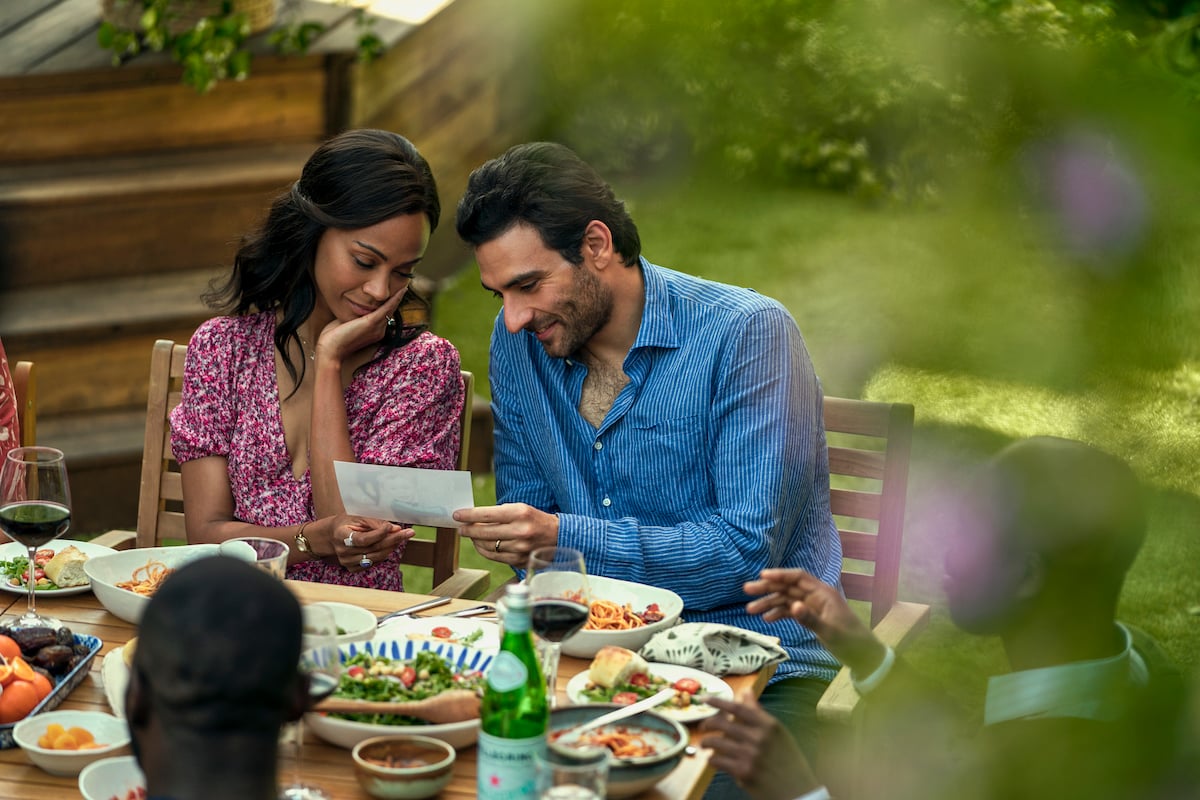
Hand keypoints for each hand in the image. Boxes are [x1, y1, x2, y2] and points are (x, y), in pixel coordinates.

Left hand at [314, 287, 405, 363]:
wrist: (331, 350)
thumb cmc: (334, 338)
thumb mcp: (346, 323)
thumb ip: (353, 315)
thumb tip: (354, 305)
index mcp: (374, 332)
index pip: (384, 316)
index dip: (389, 305)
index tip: (393, 295)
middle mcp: (379, 331)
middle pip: (390, 312)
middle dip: (396, 300)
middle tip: (403, 288)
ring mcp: (377, 327)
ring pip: (391, 309)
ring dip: (398, 298)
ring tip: (404, 288)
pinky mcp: (372, 322)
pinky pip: (387, 308)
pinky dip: (395, 299)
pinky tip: (401, 291)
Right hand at [327, 515, 413, 571]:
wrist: (330, 537)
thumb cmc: (346, 524)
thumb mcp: (358, 518)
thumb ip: (376, 524)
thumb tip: (395, 528)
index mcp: (341, 536)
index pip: (363, 539)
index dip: (379, 534)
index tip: (393, 527)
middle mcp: (343, 552)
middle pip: (373, 549)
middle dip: (393, 540)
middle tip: (408, 533)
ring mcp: (347, 562)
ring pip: (376, 557)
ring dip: (391, 547)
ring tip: (401, 537)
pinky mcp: (352, 568)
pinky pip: (373, 563)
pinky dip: (384, 554)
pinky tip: (390, 545)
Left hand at [451, 503, 559, 566]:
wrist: (558, 536)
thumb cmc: (535, 519)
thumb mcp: (520, 509)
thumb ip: (499, 513)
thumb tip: (474, 518)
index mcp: (520, 513)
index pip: (487, 514)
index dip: (469, 515)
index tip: (457, 515)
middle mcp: (520, 531)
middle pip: (485, 533)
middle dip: (468, 530)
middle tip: (460, 527)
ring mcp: (520, 548)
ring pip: (488, 546)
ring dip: (475, 540)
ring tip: (471, 535)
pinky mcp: (519, 561)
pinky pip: (494, 557)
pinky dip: (484, 550)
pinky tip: (480, 545)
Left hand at [701, 690, 819, 799]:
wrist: (799, 791)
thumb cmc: (788, 761)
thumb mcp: (778, 733)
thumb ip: (759, 714)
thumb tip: (746, 692)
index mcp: (769, 725)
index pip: (738, 708)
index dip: (718, 701)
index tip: (705, 699)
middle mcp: (759, 737)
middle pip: (723, 723)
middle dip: (708, 723)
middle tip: (704, 726)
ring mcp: (750, 754)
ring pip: (717, 742)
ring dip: (707, 742)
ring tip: (705, 744)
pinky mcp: (744, 772)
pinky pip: (718, 761)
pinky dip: (712, 760)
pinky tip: (712, 760)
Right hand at [745, 568, 885, 675]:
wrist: (864, 655)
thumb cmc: (850, 641)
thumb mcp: (830, 632)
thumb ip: (810, 619)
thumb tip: (793, 607)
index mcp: (823, 593)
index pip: (798, 577)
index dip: (780, 575)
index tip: (761, 575)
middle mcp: (816, 596)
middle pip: (788, 587)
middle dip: (768, 588)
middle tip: (747, 590)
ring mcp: (813, 607)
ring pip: (786, 600)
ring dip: (769, 603)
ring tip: (751, 610)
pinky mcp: (811, 617)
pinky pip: (791, 612)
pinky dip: (779, 614)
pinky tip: (766, 619)